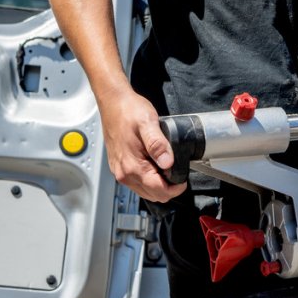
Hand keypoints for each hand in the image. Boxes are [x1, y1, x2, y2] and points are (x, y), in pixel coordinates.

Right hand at [98, 86, 187, 202]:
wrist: (113, 103)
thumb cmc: (128, 111)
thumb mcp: (148, 123)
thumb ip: (158, 144)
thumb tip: (168, 163)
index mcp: (132, 165)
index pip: (159, 191)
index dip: (176, 188)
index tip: (184, 179)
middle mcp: (124, 173)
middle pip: (153, 195)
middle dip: (169, 188)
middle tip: (177, 170)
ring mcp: (120, 171)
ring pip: (146, 191)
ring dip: (159, 184)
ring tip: (166, 165)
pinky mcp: (119, 167)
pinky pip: (138, 183)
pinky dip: (149, 179)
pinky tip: (155, 164)